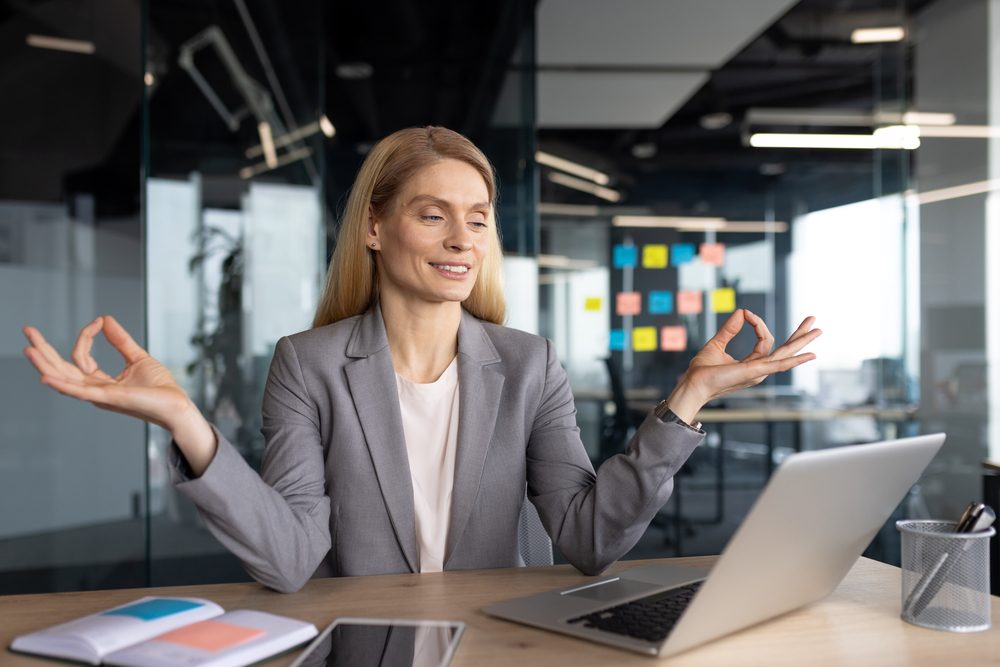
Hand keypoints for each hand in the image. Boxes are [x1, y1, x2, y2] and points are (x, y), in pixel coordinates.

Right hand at [23, 316, 216, 474]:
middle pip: (62, 368)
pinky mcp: (109, 398)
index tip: (100, 321)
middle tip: (28, 331)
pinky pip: (80, 391)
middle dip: (44, 351)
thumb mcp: (138, 357)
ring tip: (28, 348)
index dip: (87, 335)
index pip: (81, 356)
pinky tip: (45, 376)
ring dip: (45, 363)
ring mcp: (99, 395)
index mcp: (100, 381)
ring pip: (65, 378)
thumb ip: (120, 340)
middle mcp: (95, 389)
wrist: (177, 404)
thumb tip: (105, 319)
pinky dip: (62, 384)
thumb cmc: (160, 387)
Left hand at [666, 310, 820, 422]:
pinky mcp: (755, 372)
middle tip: (813, 320)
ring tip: (817, 330)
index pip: (765, 340)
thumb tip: (741, 312)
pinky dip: (795, 359)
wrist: (693, 384)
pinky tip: (810, 355)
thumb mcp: (716, 344)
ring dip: (802, 341)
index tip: (747, 314)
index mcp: (752, 364)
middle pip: (785, 349)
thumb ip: (729, 329)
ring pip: (786, 354)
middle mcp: (759, 369)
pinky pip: (779, 364)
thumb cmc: (702, 371)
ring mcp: (759, 371)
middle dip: (799, 335)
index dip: (758, 324)